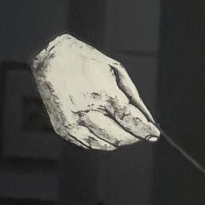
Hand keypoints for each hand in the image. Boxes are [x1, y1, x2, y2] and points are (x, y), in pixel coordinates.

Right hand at [31, 33, 159, 150]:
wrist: (50, 59)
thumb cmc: (84, 60)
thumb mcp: (115, 69)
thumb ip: (132, 95)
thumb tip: (145, 116)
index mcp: (103, 95)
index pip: (131, 121)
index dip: (145, 130)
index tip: (153, 134)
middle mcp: (88, 112)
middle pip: (120, 137)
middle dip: (133, 136)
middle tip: (138, 131)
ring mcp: (75, 123)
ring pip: (106, 145)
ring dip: (117, 139)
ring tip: (119, 128)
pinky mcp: (65, 129)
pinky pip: (89, 144)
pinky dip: (100, 141)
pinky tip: (102, 129)